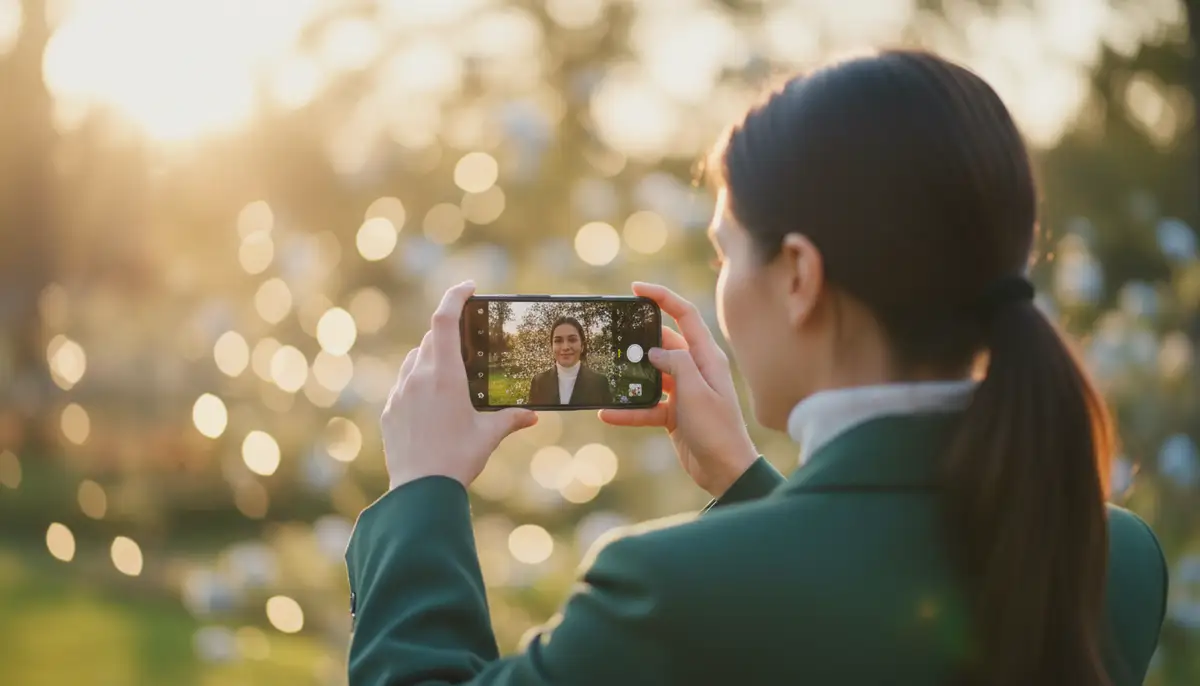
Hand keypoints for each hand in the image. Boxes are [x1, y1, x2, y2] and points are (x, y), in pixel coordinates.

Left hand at [381, 281, 537, 490]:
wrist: (420, 492)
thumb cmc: (457, 460)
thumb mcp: (488, 436)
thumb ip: (511, 419)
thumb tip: (532, 416)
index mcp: (444, 375)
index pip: (445, 320)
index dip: (454, 296)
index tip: (468, 287)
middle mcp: (418, 377)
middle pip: (431, 339)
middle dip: (449, 333)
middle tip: (468, 340)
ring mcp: (400, 393)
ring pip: (415, 360)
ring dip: (432, 358)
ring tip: (451, 375)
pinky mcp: (390, 411)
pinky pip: (403, 385)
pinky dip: (418, 383)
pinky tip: (431, 403)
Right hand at [600, 282, 757, 497]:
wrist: (725, 471)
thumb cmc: (717, 430)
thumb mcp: (696, 392)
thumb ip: (676, 364)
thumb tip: (655, 350)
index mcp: (707, 357)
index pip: (685, 315)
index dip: (662, 297)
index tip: (636, 289)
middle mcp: (696, 370)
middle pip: (663, 343)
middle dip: (638, 340)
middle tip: (613, 336)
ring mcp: (684, 392)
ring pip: (651, 375)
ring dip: (630, 377)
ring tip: (606, 373)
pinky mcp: (674, 413)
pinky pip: (647, 406)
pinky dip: (629, 411)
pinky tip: (607, 414)